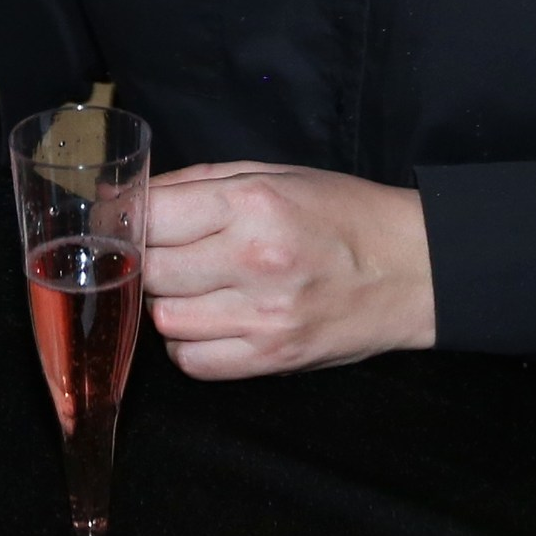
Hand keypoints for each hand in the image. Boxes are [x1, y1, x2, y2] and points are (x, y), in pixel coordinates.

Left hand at [144, 163, 434, 379]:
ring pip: (163, 320)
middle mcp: (254, 260)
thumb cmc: (343, 213)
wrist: (413, 268)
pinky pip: (192, 361)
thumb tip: (124, 196)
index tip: (123, 222)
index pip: (153, 217)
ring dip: (168, 303)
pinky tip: (212, 320)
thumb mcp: (275, 174)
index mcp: (254, 204)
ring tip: (197, 286)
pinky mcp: (271, 357)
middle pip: (151, 271)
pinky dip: (189, 343)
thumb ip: (197, 184)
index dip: (127, 220)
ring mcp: (262, 316)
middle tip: (170, 253)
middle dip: (148, 261)